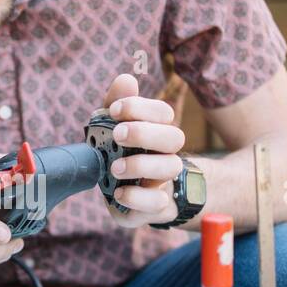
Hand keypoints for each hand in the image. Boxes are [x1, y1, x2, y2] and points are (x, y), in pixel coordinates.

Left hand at [102, 74, 183, 229]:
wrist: (125, 197)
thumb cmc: (120, 156)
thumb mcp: (112, 128)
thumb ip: (117, 105)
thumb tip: (126, 79)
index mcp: (157, 132)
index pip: (163, 112)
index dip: (140, 107)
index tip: (114, 110)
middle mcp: (166, 154)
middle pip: (174, 137)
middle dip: (144, 132)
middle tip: (116, 134)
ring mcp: (164, 182)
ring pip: (170, 168)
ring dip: (141, 164)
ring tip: (115, 167)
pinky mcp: (155, 208)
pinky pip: (158, 204)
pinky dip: (138, 198)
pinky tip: (118, 192)